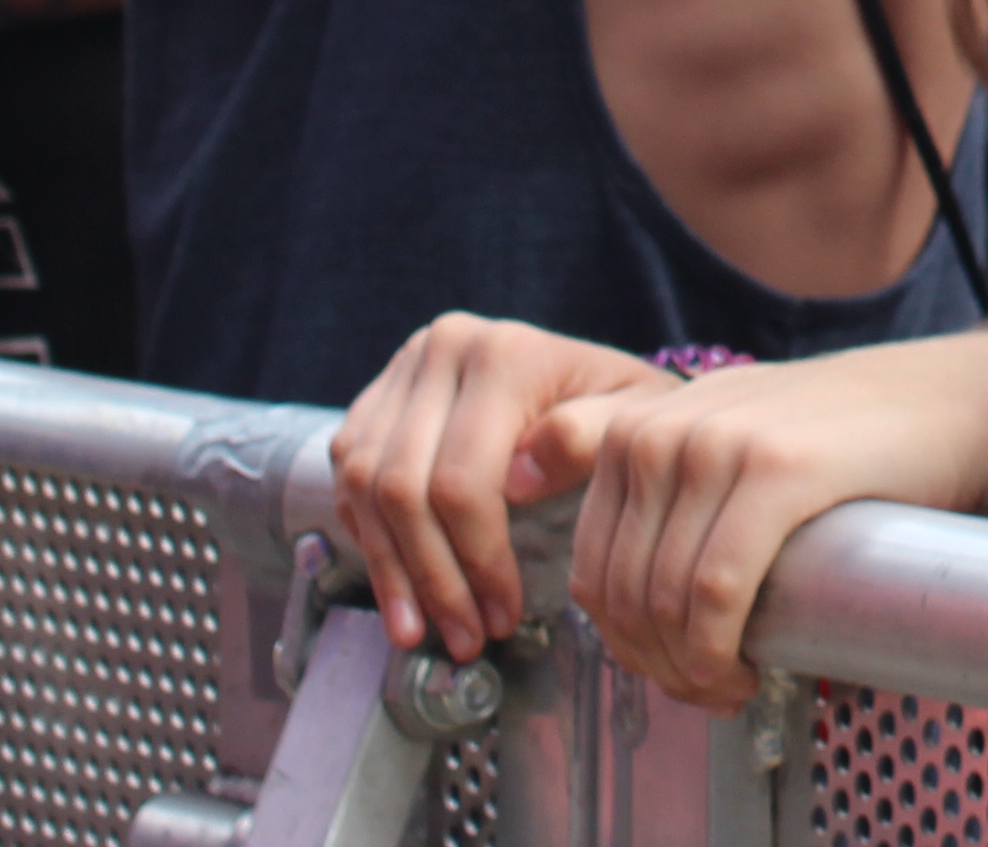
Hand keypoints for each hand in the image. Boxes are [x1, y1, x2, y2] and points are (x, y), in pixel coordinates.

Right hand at [328, 311, 672, 659]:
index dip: (477, 562)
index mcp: (505, 356)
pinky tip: (398, 584)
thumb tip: (519, 478)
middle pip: (405, 490)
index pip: (463, 481)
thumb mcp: (637, 419)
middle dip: (433, 580)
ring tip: (420, 631)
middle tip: (464, 637)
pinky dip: (369, 536)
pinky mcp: (379, 397)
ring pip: (365, 488)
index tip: (502, 616)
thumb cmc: (622, 408)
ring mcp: (403, 370)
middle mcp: (442, 350)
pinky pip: (349, 477)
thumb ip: (591, 439)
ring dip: (391, 572)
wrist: (593, 375)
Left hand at [541, 341, 987, 703]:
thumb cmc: (832, 432)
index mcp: (636, 426)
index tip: (671, 665)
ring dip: (692, 671)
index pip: (594, 570)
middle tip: (708, 690)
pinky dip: (721, 653)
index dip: (625, 642)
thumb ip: (625, 439)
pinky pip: (715, 593)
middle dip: (658, 667)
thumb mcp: (716, 418)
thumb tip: (522, 470)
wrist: (940, 405)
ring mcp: (717, 446)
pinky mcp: (774, 472)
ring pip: (667, 602)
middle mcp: (661, 430)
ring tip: (729, 686)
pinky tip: (747, 670)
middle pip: (625, 595)